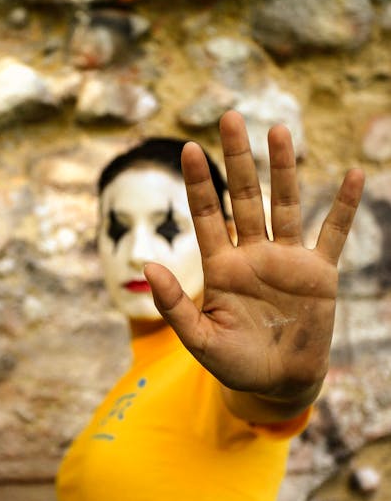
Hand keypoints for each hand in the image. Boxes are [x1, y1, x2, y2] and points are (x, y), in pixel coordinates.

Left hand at [145, 110, 363, 417]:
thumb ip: (172, 305)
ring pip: (283, 204)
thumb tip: (148, 267)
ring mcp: (287, 260)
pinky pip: (333, 233)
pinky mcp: (319, 274)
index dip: (197, 182)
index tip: (185, 148)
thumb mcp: (198, 338)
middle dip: (236, 159)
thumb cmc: (233, 363)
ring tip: (277, 130)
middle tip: (229, 117)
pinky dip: (343, 207)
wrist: (276, 383)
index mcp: (221, 266)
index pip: (206, 215)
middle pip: (243, 196)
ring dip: (282, 169)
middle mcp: (252, 254)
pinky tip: (353, 175)